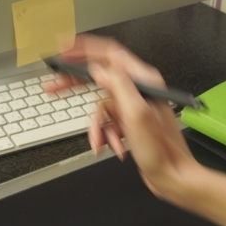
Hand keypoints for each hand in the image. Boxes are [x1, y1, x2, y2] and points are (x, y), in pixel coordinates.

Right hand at [52, 34, 205, 205]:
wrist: (171, 176)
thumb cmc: (161, 151)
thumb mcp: (137, 114)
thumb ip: (118, 86)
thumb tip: (98, 70)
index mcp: (142, 81)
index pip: (109, 54)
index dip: (84, 50)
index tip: (64, 50)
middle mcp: (138, 90)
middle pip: (99, 78)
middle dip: (75, 86)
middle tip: (54, 88)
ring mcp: (132, 107)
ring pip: (100, 108)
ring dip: (97, 127)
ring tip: (103, 142)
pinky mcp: (128, 122)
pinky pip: (106, 123)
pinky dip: (105, 136)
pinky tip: (114, 147)